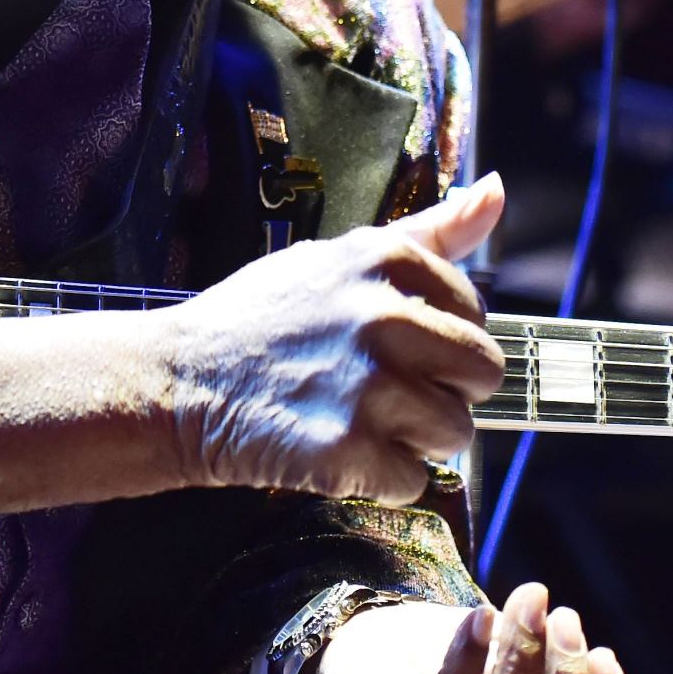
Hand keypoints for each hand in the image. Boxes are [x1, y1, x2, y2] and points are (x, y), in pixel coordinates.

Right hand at [156, 175, 505, 504]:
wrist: (177, 383)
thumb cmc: (261, 321)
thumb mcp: (338, 257)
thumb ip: (427, 231)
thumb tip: (495, 193)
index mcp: (386, 259)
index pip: (475, 313)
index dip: (439, 340)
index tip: (392, 346)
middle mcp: (383, 315)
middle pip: (482, 373)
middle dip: (443, 391)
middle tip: (382, 392)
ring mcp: (368, 383)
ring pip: (456, 432)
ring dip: (415, 440)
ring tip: (356, 421)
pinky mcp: (349, 448)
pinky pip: (414, 480)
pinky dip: (379, 478)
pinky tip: (334, 450)